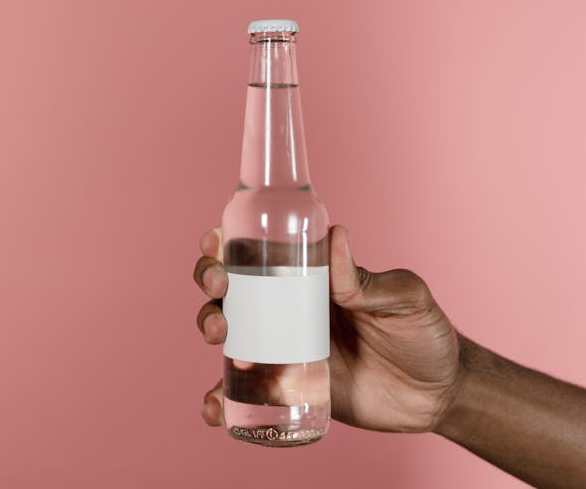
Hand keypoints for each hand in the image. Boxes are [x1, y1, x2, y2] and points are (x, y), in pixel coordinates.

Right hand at [194, 225, 461, 432]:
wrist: (437, 396)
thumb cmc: (424, 335)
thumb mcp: (405, 299)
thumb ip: (370, 280)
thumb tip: (337, 237)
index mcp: (309, 277)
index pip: (258, 251)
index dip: (226, 243)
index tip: (218, 243)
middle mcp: (286, 308)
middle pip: (230, 288)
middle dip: (210, 282)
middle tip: (221, 292)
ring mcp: (281, 348)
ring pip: (226, 334)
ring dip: (208, 329)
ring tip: (224, 344)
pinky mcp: (285, 388)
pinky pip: (241, 391)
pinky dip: (218, 399)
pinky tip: (213, 408)